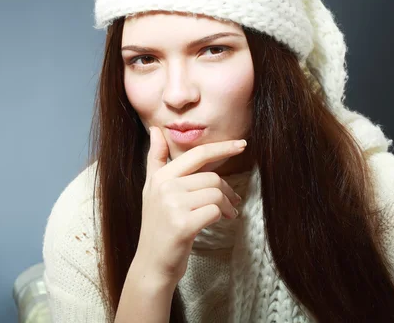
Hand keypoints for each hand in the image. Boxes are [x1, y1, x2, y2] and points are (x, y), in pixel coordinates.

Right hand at [134, 126, 245, 286]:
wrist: (152, 263)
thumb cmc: (157, 226)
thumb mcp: (151, 189)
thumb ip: (156, 159)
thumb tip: (156, 130)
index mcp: (159, 176)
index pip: (196, 155)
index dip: (221, 148)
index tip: (242, 145)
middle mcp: (164, 187)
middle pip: (211, 177)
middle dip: (227, 190)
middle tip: (233, 202)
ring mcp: (172, 206)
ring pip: (215, 193)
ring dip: (227, 205)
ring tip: (226, 214)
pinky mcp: (183, 225)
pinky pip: (214, 210)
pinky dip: (222, 216)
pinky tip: (220, 222)